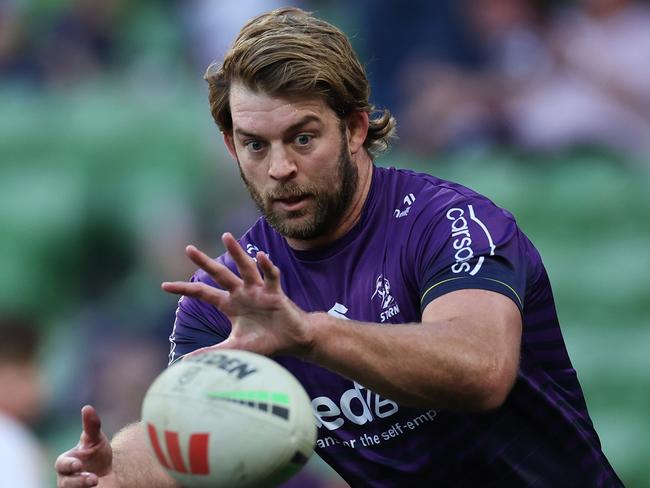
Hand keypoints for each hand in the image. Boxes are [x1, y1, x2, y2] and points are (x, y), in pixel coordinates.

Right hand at [55, 405, 116, 487]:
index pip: (62, 464)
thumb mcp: (96, 439)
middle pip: (66, 483)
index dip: (70, 465)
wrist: (107, 476)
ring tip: (97, 480)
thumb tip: (87, 407)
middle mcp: (66, 479)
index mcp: (65, 463)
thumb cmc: (97, 455)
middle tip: (93, 478)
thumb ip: (91, 426)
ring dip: (84, 487)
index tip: (79, 463)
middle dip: (78, 481)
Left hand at [162, 233, 312, 357]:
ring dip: (237, 252)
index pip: (203, 293)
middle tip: (188, 249)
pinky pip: (271, 277)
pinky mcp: (275, 293)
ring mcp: (258, 291)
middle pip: (220, 274)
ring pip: (245, 267)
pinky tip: (262, 257)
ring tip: (226, 236)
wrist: (290, 341)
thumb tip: (188, 360)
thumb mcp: (235, 347)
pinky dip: (267, 267)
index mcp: (229, 304)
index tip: (164, 285)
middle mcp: (241, 293)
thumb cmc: (264, 341)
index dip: (185, 289)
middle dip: (204, 262)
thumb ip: (213, 351)